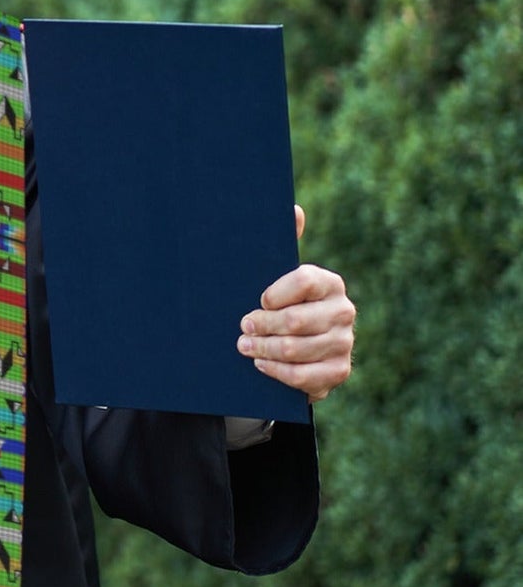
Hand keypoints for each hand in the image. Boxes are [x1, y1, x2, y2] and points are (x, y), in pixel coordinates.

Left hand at [237, 206, 355, 401]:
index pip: (303, 281)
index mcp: (329, 283)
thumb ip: (285, 243)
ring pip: (295, 349)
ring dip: (263, 349)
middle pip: (296, 321)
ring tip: (244, 346)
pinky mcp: (338, 372)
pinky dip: (277, 371)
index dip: (275, 293)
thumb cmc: (280, 305)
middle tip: (242, 327)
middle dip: (261, 326)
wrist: (295, 348)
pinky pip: (303, 376)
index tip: (258, 300)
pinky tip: (261, 364)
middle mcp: (343, 311)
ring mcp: (344, 343)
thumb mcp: (277, 276)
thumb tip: (294, 209)